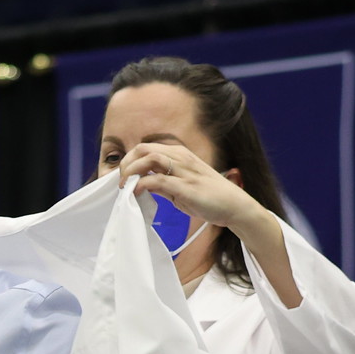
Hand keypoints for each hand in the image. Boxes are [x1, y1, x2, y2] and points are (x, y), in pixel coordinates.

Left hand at [116, 141, 271, 240]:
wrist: (234, 206)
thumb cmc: (208, 197)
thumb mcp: (180, 187)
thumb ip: (162, 183)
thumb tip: (142, 185)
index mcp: (179, 154)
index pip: (146, 148)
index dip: (129, 160)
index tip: (123, 177)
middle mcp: (180, 158)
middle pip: (143, 149)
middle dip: (126, 163)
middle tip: (120, 181)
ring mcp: (184, 171)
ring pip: (148, 159)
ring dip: (131, 171)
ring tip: (124, 187)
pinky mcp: (186, 187)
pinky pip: (157, 180)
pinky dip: (142, 185)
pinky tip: (136, 194)